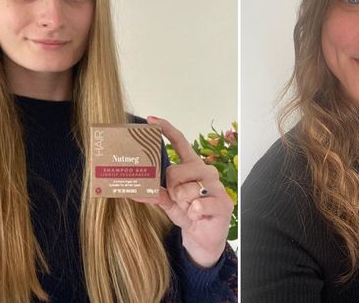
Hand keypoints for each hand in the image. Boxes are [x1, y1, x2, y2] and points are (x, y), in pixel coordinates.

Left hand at [133, 116, 233, 267]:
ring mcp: (217, 186)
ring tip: (190, 209)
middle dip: (172, 189)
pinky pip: (197, 205)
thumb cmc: (188, 214)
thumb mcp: (168, 203)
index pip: (181, 142)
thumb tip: (135, 190)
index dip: (166, 130)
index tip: (151, 120)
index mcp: (192, 166)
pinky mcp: (223, 203)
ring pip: (187, 189)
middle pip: (177, 170)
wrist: (204, 238)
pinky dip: (193, 213)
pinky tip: (198, 216)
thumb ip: (156, 194)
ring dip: (183, 204)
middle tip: (178, 200)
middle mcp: (206, 171)